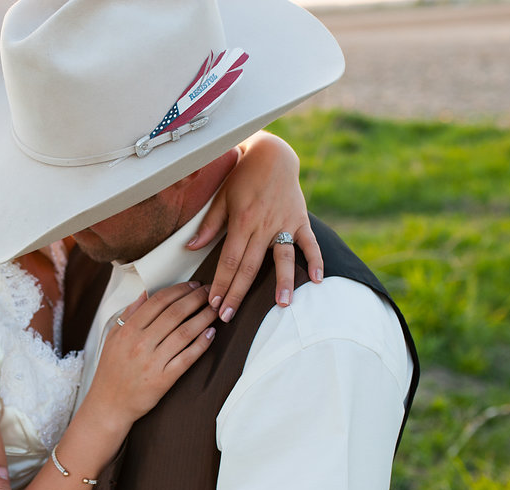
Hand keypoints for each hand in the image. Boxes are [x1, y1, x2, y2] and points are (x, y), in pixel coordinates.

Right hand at [86, 281, 217, 427]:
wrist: (109, 404)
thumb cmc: (111, 370)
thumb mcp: (113, 337)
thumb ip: (129, 314)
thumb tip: (145, 294)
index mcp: (128, 330)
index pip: (159, 301)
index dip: (179, 290)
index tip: (193, 285)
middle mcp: (140, 343)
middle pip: (175, 313)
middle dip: (196, 299)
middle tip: (211, 292)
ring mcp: (153, 361)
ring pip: (184, 332)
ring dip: (203, 318)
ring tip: (215, 310)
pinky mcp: (163, 379)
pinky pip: (187, 357)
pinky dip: (201, 344)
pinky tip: (211, 333)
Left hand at [187, 132, 323, 319]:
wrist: (272, 153)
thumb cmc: (242, 176)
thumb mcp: (221, 197)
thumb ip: (209, 225)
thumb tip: (192, 248)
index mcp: (242, 221)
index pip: (229, 260)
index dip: (221, 284)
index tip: (214, 304)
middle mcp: (264, 224)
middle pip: (250, 266)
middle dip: (238, 294)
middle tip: (229, 317)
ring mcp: (285, 222)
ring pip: (283, 258)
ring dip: (282, 282)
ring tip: (281, 305)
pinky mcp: (301, 219)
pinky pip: (310, 242)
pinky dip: (316, 260)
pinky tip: (318, 280)